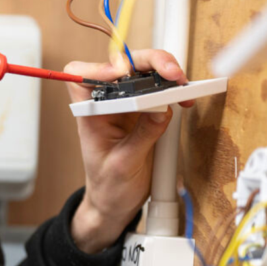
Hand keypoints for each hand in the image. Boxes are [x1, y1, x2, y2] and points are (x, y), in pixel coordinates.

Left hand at [66, 50, 192, 252]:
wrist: (116, 203)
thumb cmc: (108, 186)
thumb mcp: (124, 165)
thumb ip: (142, 136)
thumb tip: (162, 109)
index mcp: (90, 113)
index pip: (81, 75)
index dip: (99, 67)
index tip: (121, 74)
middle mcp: (107, 104)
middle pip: (122, 66)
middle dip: (148, 62)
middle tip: (171, 72)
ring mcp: (128, 105)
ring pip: (144, 73)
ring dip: (165, 73)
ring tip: (182, 84)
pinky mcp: (146, 111)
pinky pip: (160, 91)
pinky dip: (174, 89)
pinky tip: (185, 97)